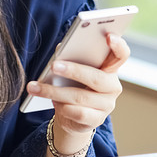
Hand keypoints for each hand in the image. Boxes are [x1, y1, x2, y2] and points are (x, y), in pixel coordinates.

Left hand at [26, 33, 130, 156]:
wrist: (71, 116)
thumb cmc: (72, 85)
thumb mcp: (72, 70)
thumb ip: (70, 57)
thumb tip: (61, 48)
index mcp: (110, 69)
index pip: (121, 55)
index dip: (118, 45)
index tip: (108, 36)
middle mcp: (112, 87)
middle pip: (96, 78)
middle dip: (73, 70)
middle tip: (53, 65)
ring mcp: (107, 105)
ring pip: (81, 97)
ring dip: (54, 91)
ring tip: (35, 87)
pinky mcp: (96, 120)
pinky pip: (78, 113)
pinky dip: (62, 107)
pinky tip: (51, 102)